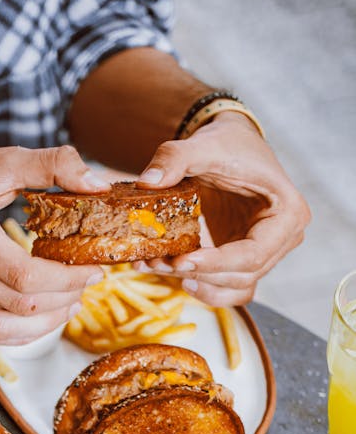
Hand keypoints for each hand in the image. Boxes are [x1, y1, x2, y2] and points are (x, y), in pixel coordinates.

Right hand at [0, 145, 104, 343]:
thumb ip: (51, 165)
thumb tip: (97, 184)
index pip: (24, 275)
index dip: (66, 279)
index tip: (92, 270)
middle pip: (17, 305)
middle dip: (62, 300)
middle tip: (85, 285)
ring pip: (1, 328)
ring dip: (43, 325)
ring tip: (69, 307)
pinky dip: (16, 335)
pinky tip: (39, 321)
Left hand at [135, 113, 310, 305]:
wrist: (231, 147)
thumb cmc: (229, 145)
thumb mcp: (204, 145)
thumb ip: (175, 159)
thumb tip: (146, 183)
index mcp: (288, 214)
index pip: (254, 254)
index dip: (216, 263)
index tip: (181, 260)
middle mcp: (283, 240)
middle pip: (242, 275)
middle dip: (198, 274)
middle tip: (158, 263)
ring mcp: (265, 254)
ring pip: (234, 287)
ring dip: (197, 284)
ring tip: (161, 268)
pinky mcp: (243, 261)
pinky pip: (228, 288)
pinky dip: (203, 288)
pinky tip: (180, 278)